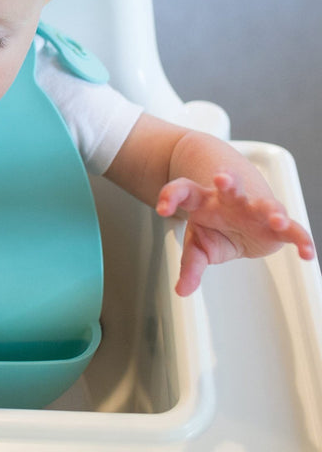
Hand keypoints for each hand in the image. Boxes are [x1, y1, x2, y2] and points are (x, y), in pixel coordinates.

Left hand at [157, 171, 314, 295]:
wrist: (239, 213)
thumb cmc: (216, 223)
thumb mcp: (198, 243)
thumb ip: (190, 264)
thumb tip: (182, 290)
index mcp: (203, 200)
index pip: (183, 190)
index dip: (171, 196)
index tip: (162, 209)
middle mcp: (229, 200)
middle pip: (228, 186)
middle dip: (227, 181)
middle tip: (222, 177)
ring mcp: (254, 209)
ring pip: (263, 204)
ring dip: (271, 210)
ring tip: (276, 218)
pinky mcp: (275, 224)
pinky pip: (292, 229)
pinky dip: (301, 239)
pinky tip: (306, 252)